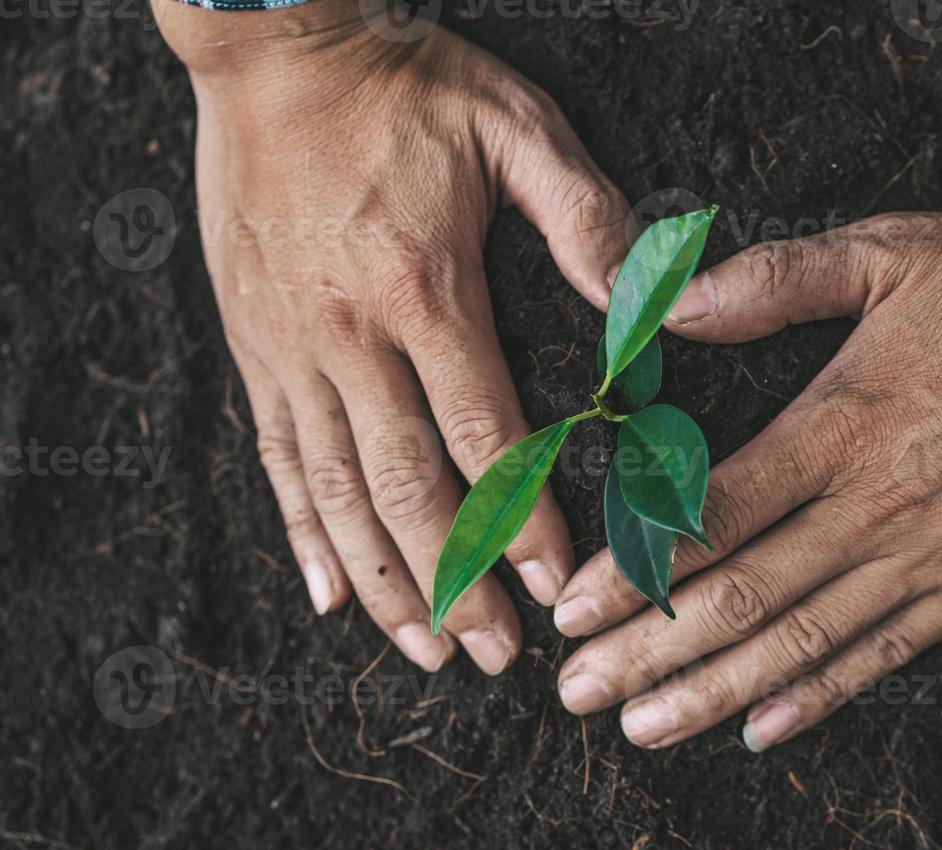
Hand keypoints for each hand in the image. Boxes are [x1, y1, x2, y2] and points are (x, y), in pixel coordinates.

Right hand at [155, 1, 629, 672]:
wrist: (273, 49)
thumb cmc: (403, 84)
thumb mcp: (514, 125)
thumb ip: (584, 216)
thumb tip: (644, 301)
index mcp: (424, 290)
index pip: (484, 436)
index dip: (523, 522)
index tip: (556, 588)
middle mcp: (351, 336)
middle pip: (408, 488)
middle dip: (458, 581)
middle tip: (497, 654)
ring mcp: (292, 348)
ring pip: (335, 493)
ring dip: (386, 581)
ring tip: (426, 649)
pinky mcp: (254, 347)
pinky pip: (275, 457)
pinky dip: (300, 533)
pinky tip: (329, 593)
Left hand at [551, 216, 941, 749]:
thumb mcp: (892, 250)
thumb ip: (776, 280)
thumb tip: (678, 302)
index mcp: (841, 424)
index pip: (712, 514)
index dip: (635, 569)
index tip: (574, 608)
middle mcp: (875, 506)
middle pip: (740, 594)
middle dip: (648, 650)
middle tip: (576, 692)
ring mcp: (930, 557)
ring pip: (803, 641)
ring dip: (713, 691)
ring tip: (641, 728)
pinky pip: (887, 655)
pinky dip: (822, 698)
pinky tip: (763, 731)